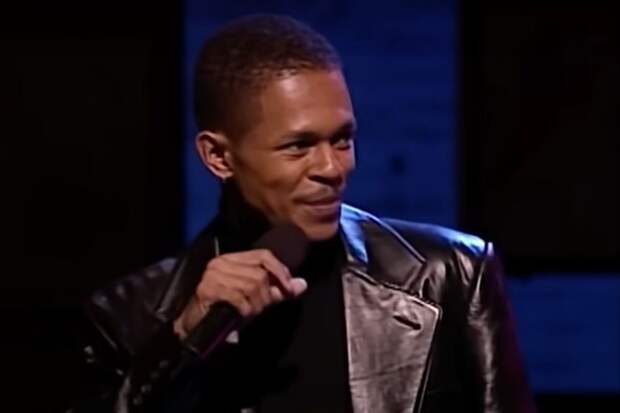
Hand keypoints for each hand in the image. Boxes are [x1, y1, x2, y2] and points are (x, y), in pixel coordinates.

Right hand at [173, 249, 306, 338]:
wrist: (195, 325)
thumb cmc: (226, 310)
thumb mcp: (255, 299)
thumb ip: (277, 291)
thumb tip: (302, 284)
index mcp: (233, 259)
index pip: (263, 255)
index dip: (279, 270)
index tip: (288, 288)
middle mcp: (222, 262)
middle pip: (260, 273)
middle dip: (266, 295)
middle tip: (260, 309)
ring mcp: (213, 274)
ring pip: (251, 285)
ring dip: (256, 304)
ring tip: (250, 313)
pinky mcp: (207, 289)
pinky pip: (238, 297)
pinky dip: (244, 309)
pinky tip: (241, 314)